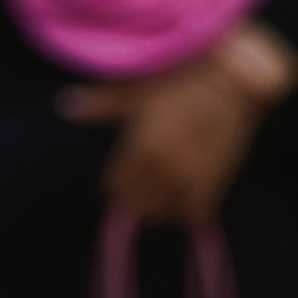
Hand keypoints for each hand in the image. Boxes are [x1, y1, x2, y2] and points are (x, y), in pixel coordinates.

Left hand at [61, 23, 295, 226]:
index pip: (115, 187)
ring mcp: (192, 178)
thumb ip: (100, 104)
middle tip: (132, 192)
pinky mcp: (216, 181)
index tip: (113, 183)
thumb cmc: (180, 83)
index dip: (111, 187)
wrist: (233, 85)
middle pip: (137, 205)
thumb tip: (64, 105)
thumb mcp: (136, 91)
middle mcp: (165, 170)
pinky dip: (184, 212)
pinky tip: (180, 200)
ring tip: (153, 199)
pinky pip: (194, 213)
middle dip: (131, 201)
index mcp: (141, 150)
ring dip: (155, 210)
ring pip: (163, 214)